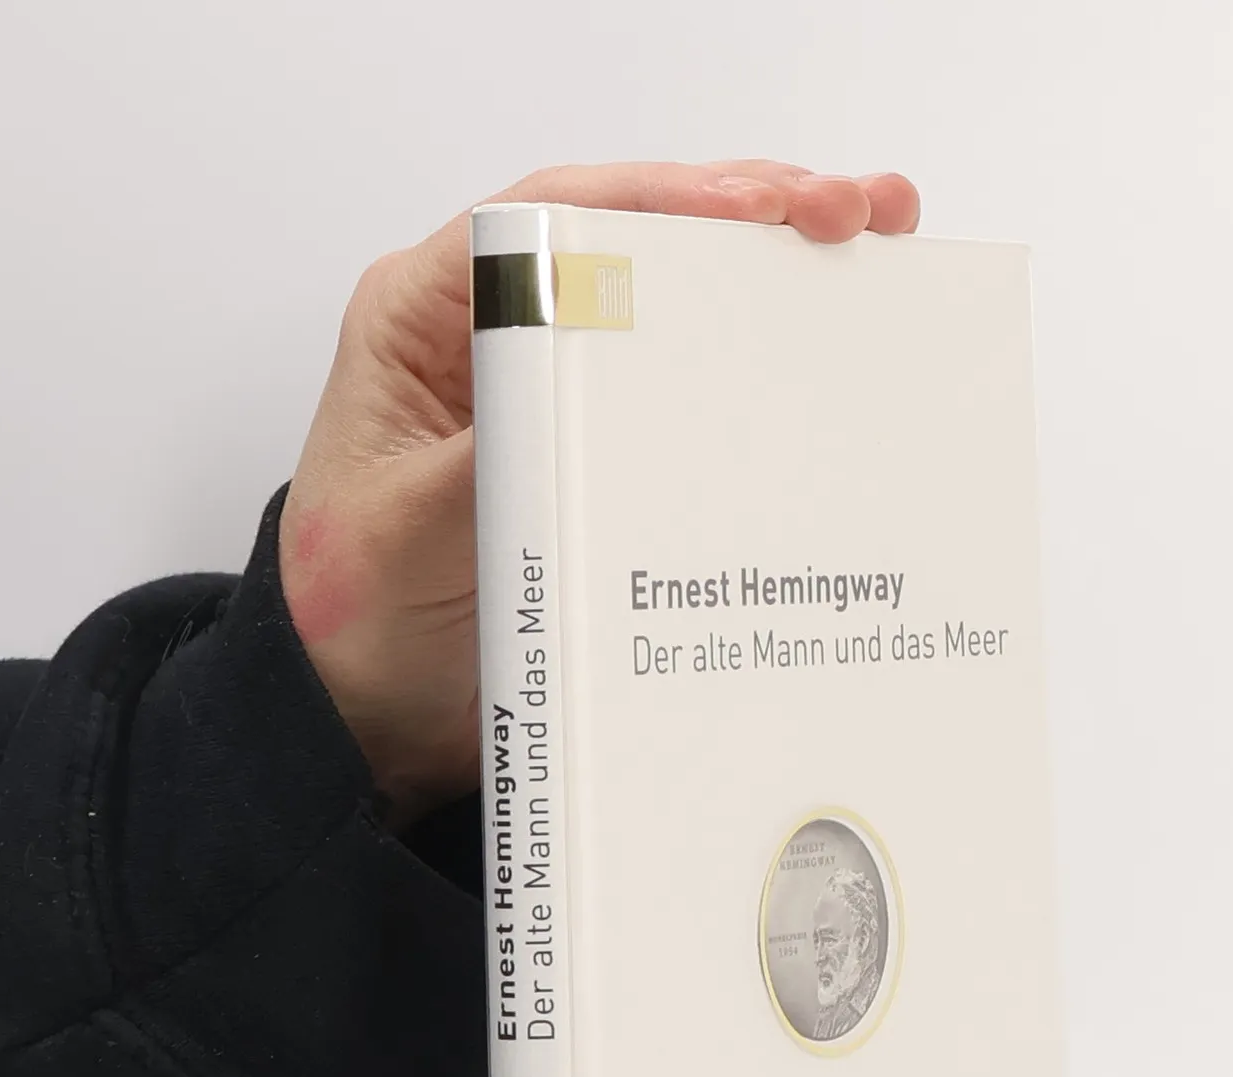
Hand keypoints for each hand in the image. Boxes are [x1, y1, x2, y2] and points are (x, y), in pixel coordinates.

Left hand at [278, 161, 921, 824]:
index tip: (763, 209)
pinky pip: (691, 399)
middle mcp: (498, 338)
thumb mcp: (410, 533)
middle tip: (852, 215)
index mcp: (428, 320)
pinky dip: (764, 376)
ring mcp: (558, 397)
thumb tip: (588, 389)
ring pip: (676, 309)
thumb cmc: (357, 620)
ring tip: (876, 248)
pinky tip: (834, 359)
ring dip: (774, 280)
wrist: (370, 720)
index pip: (554, 219)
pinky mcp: (602, 459)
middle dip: (752, 218)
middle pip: (635, 243)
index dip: (667, 200)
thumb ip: (490, 456)